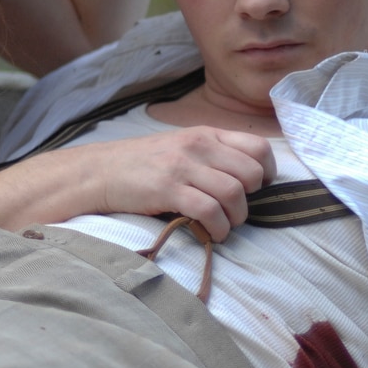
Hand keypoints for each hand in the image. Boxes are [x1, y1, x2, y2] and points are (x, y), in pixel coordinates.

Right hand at [62, 127, 275, 240]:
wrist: (100, 171)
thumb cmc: (143, 164)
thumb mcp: (181, 147)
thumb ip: (212, 155)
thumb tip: (248, 179)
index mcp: (206, 134)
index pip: (259, 148)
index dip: (267, 173)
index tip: (257, 190)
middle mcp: (198, 145)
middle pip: (251, 173)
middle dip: (252, 200)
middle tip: (235, 211)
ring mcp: (182, 166)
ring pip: (234, 194)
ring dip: (235, 218)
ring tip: (223, 226)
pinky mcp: (167, 189)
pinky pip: (209, 211)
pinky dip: (217, 228)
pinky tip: (210, 233)